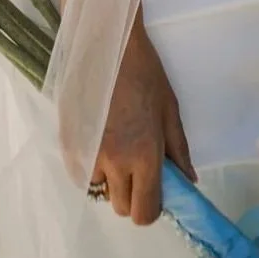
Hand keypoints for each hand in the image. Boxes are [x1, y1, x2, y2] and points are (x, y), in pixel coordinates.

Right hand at [88, 13, 195, 222]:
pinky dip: (92, 165)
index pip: (145, 212)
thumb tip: (189, 182)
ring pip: (100, 190)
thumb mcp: (170, 110)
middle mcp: (114, 163)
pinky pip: (82, 173)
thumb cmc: (145, 73)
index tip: (154, 190)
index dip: (151, 208)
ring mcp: (87, 155)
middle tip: (137, 165)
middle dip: (131, 194)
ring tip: (117, 144)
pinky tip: (100, 136)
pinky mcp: (68, 146)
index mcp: (144, 155)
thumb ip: (179, 151)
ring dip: (110, 178)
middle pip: (121, 208)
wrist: (107, 45)